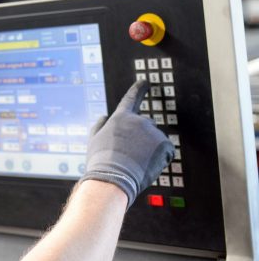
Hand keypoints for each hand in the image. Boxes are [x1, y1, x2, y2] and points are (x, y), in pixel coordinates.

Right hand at [80, 80, 173, 207]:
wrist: (113, 178)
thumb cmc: (101, 162)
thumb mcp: (94, 140)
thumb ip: (100, 126)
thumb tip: (105, 116)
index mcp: (120, 118)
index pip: (131, 99)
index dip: (138, 89)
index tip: (146, 82)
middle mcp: (138, 121)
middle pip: (147, 125)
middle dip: (143, 137)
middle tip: (132, 155)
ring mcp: (153, 132)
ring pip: (156, 140)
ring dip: (150, 150)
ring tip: (137, 164)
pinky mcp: (164, 144)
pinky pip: (166, 152)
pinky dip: (160, 160)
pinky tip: (147, 167)